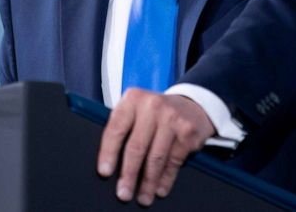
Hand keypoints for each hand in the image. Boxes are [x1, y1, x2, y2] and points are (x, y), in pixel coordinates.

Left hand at [98, 89, 214, 205]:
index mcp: (132, 98)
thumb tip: (108, 160)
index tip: (105, 172)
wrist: (190, 106)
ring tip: (142, 196)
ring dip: (148, 181)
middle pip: (136, 147)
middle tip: (123, 193)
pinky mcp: (188, 132)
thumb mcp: (135, 109)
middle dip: (128, 174)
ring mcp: (172, 118)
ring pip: (156, 157)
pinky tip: (159, 188)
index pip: (116, 129)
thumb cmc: (154, 112)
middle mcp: (152, 106)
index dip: (108, 153)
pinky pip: (174, 161)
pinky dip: (166, 178)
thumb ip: (123, 126)